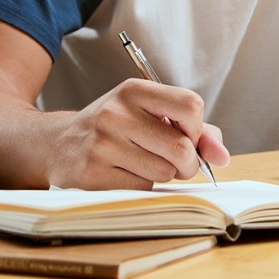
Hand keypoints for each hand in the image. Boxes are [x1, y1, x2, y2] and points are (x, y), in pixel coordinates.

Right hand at [48, 78, 230, 189]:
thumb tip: (221, 155)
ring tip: (142, 164)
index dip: (197, 129)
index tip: (187, 136)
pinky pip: (142, 188)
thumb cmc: (114, 129)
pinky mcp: (93, 175)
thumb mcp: (147, 114)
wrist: (57, 145)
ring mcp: (102, 144)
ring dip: (163, 175)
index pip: (190, 105)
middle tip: (176, 163)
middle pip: (181, 147)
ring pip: (164, 172)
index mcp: (133, 90)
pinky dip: (142, 186)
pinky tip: (122, 174)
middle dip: (187, 163)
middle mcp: (116, 113)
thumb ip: (193, 130)